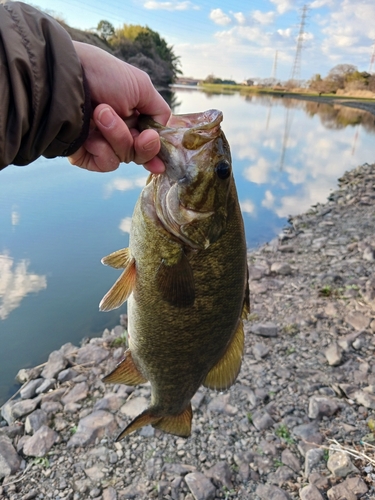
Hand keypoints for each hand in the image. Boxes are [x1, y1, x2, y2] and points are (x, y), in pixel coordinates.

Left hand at [68, 42, 170, 172]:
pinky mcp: (85, 155)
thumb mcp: (141, 86)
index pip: (149, 139)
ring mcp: (101, 143)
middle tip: (141, 134)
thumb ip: (160, 111)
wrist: (67, 78)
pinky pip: (106, 164)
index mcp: (132, 115)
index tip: (160, 154)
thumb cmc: (103, 75)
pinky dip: (102, 150)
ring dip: (118, 137)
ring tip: (100, 113)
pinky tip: (90, 135)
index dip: (156, 149)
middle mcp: (118, 131)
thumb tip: (161, 133)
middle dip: (143, 144)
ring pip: (124, 157)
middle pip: (140, 153)